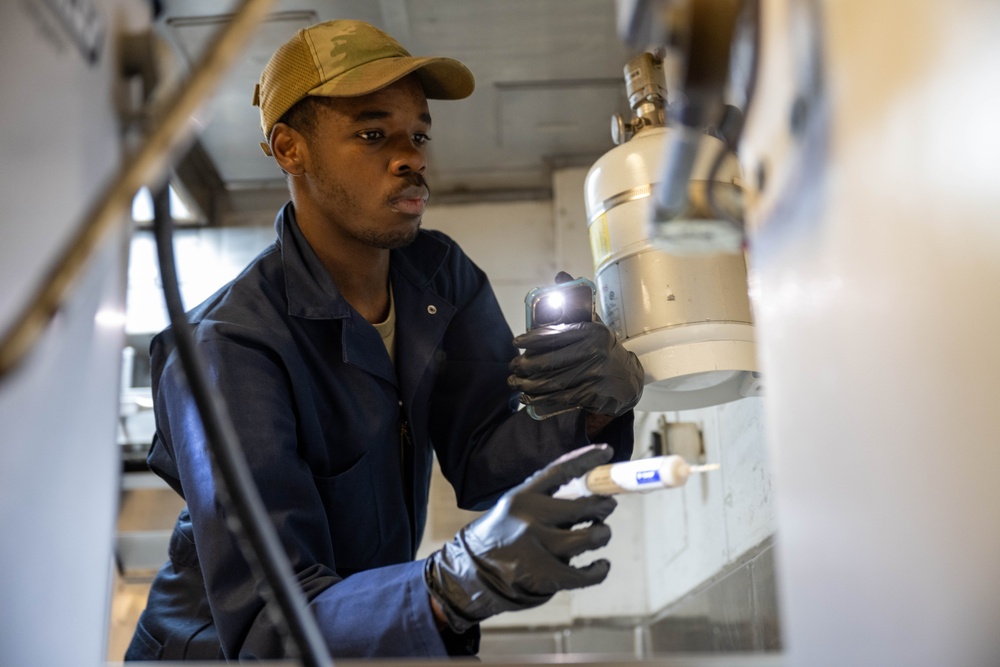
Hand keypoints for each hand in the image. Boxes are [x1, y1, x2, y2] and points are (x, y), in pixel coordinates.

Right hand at [424, 445, 616, 632]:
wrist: (470, 575)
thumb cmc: (498, 538)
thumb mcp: (512, 507)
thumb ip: (543, 499)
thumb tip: (586, 492)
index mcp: (523, 497)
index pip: (560, 471)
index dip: (587, 459)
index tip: (606, 451)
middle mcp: (531, 519)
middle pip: (584, 506)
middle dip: (603, 506)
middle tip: (608, 505)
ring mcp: (540, 548)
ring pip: (591, 537)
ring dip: (602, 534)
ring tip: (601, 533)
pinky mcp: (547, 576)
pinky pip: (587, 573)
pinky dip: (599, 569)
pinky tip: (601, 563)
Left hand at [509, 274, 643, 416]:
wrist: (627, 381)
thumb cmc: (602, 349)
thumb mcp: (594, 325)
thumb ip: (576, 304)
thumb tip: (561, 275)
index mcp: (593, 331)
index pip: (557, 333)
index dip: (533, 338)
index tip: (517, 342)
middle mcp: (596, 352)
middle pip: (551, 360)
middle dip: (525, 365)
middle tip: (512, 367)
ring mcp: (595, 375)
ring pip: (553, 381)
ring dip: (529, 384)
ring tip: (515, 383)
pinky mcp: (594, 395)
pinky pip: (561, 398)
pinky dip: (541, 400)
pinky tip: (528, 399)